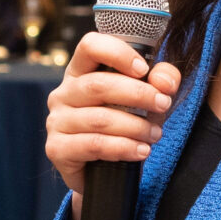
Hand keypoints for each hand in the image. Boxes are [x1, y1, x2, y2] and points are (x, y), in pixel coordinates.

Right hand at [46, 33, 181, 201]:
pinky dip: (123, 148)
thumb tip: (163, 81)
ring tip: (155, 134)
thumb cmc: (124, 125)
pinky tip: (140, 151)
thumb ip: (162, 81)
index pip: (90, 46)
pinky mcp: (57, 149)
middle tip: (163, 105)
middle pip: (98, 85)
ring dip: (135, 126)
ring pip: (99, 119)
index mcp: (80, 72)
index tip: (143, 69)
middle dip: (138, 94)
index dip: (117, 53)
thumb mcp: (148, 99)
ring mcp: (56, 122)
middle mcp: (63, 93)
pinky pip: (93, 145)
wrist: (105, 173)